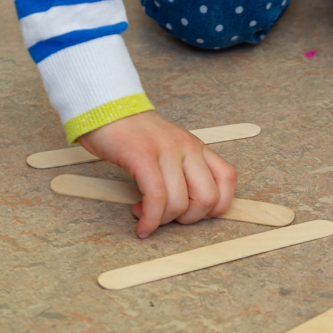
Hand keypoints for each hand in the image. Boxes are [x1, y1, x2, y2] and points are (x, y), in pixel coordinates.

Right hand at [77, 111, 236, 237]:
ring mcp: (167, 151)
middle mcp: (187, 147)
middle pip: (208, 197)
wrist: (105, 108)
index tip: (195, 213)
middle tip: (169, 217)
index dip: (218, 205)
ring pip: (180, 202)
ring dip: (164, 221)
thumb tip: (184, 207)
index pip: (227, 178)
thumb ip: (182, 170)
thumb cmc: (134, 134)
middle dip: (189, 218)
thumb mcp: (169, 147)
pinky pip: (156, 197)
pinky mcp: (143, 156)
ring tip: (146, 215)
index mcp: (197, 146)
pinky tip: (141, 225)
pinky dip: (150, 219)